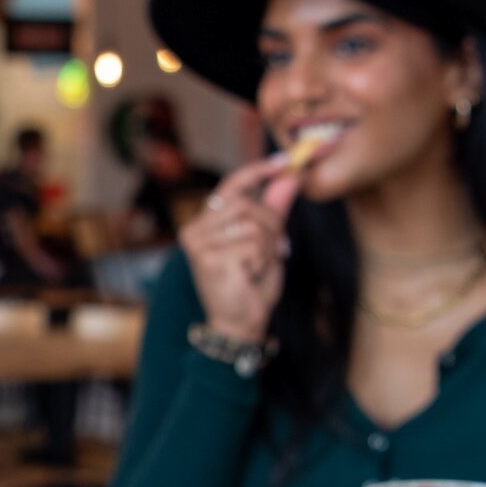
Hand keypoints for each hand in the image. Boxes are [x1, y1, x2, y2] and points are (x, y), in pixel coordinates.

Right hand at [179, 152, 305, 342]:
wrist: (240, 325)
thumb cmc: (251, 286)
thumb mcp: (267, 241)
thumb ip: (274, 208)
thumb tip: (291, 174)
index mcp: (205, 223)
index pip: (230, 186)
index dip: (257, 171)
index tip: (285, 161)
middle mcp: (194, 230)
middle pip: (248, 205)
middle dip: (272, 225)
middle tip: (276, 250)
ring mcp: (198, 244)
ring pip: (252, 224)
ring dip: (268, 247)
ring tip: (259, 266)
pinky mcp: (208, 258)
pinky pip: (252, 245)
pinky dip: (262, 261)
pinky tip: (250, 276)